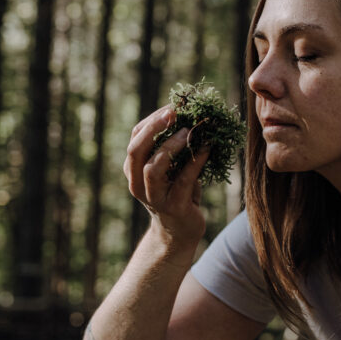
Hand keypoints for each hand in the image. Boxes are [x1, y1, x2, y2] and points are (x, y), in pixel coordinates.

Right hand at [124, 106, 210, 250]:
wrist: (180, 232)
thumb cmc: (177, 193)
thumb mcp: (170, 169)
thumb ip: (173, 148)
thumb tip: (192, 116)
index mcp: (133, 170)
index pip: (135, 138)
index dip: (152, 120)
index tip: (172, 106)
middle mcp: (137, 183)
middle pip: (136, 150)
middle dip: (153, 128)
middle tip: (173, 112)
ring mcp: (154, 197)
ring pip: (153, 167)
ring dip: (171, 146)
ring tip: (188, 131)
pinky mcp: (173, 207)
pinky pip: (184, 180)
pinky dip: (195, 161)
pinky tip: (207, 148)